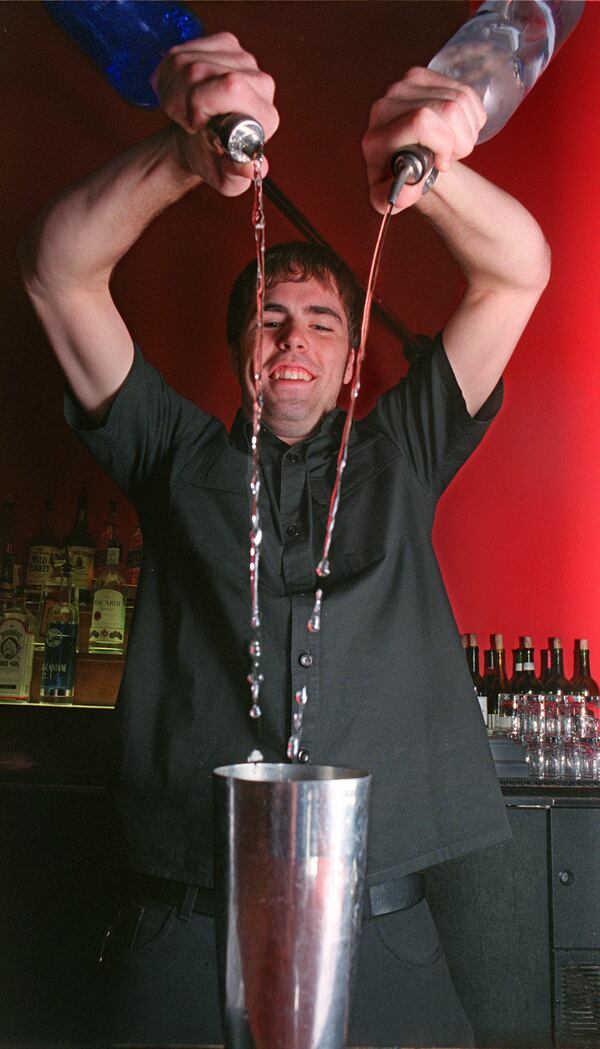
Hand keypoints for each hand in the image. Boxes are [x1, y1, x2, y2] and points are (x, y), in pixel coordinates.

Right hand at [152, 32, 278, 195]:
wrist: (200, 142)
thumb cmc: (213, 159)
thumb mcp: (226, 179)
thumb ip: (238, 174)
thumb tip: (252, 168)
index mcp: (265, 116)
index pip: (229, 86)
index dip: (200, 104)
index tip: (197, 125)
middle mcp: (260, 82)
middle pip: (199, 71)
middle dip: (181, 99)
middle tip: (188, 121)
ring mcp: (243, 59)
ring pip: (185, 61)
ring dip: (172, 91)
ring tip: (183, 111)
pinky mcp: (225, 44)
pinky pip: (180, 51)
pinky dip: (169, 76)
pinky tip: (180, 93)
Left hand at [362, 67, 485, 213]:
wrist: (401, 159)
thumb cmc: (397, 177)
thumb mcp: (390, 197)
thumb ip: (396, 198)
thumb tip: (408, 189)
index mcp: (376, 138)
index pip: (422, 122)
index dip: (443, 143)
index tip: (442, 164)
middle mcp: (386, 105)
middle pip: (449, 108)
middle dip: (460, 140)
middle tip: (450, 157)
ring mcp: (404, 86)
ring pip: (460, 100)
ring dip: (467, 130)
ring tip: (453, 146)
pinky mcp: (422, 76)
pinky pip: (465, 91)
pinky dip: (471, 117)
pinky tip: (458, 130)